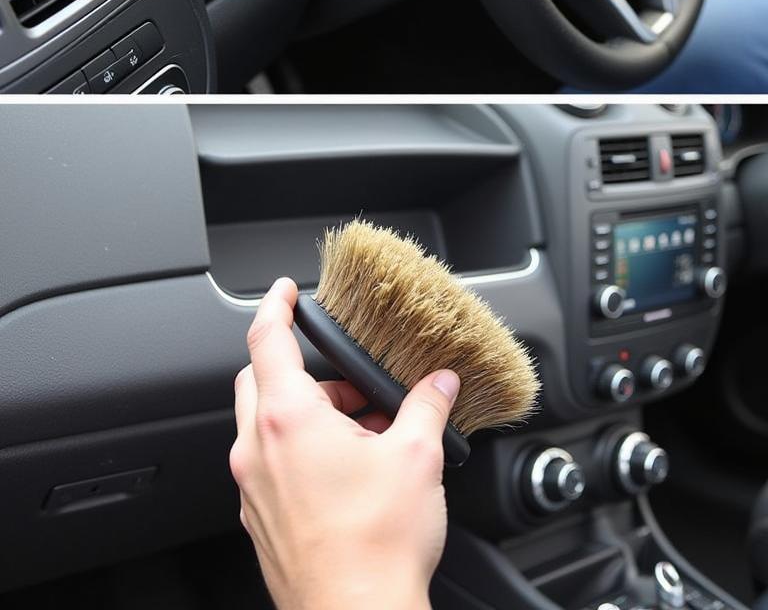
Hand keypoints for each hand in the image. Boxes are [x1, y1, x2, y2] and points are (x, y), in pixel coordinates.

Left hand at [230, 278, 459, 609]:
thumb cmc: (374, 548)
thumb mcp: (415, 458)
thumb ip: (427, 407)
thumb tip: (439, 384)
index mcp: (288, 422)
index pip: (265, 342)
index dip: (275, 307)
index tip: (285, 291)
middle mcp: (259, 452)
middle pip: (260, 382)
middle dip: (301, 367)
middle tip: (348, 376)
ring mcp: (255, 490)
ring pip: (267, 425)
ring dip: (309, 412)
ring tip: (365, 429)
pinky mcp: (263, 520)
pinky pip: (273, 464)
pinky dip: (303, 449)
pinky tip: (351, 468)